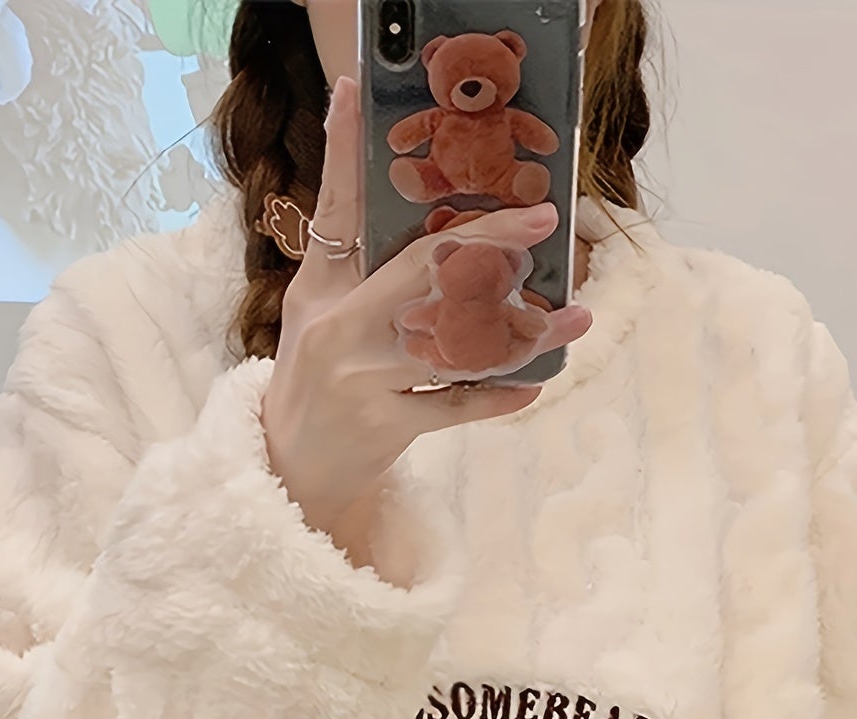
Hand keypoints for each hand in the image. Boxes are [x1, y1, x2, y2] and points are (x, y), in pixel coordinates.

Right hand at [261, 74, 591, 542]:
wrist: (285, 466)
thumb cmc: (309, 372)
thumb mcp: (314, 300)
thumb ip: (345, 237)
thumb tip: (369, 149)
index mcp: (321, 290)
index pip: (354, 213)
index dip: (371, 158)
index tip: (405, 114)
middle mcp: (340, 333)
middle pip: (423, 278)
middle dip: (488, 248)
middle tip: (543, 225)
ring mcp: (363, 384)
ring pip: (451, 349)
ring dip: (517, 334)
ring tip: (572, 318)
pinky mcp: (385, 429)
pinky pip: (453, 410)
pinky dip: (495, 398)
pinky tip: (534, 383)